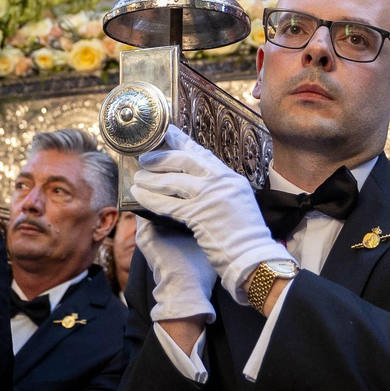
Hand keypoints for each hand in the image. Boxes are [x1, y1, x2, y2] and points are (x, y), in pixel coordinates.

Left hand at [130, 125, 289, 303]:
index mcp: (231, 178)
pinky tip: (139, 196)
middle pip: (185, 161)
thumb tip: (200, 183)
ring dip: (151, 178)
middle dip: (161, 157)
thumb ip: (221, 190)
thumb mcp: (238, 203)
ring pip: (173, 181)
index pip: (203, 154)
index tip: (168, 133)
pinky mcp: (198, 214)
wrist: (252, 257)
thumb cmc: (245, 236)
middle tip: (145, 157)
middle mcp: (221, 182)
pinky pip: (168, 203)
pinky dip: (151, 199)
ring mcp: (210, 196)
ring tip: (137, 177)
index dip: (183, 143)